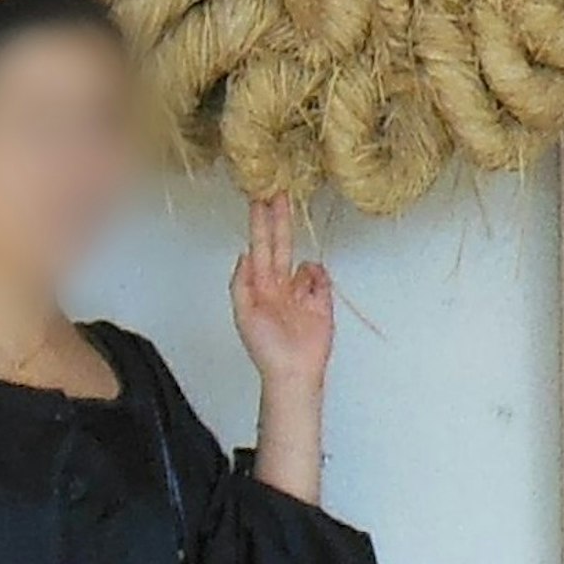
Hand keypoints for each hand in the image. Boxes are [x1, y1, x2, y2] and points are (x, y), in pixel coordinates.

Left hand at [231, 194, 336, 391]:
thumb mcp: (244, 314)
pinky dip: (317, 279)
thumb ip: (241, 282)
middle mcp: (280, 284)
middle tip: (279, 192)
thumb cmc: (265, 347)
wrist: (294, 371)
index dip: (259, 225)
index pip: (259, 248)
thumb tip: (243, 253)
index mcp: (260, 286)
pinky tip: (313, 293)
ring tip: (299, 297)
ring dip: (302, 270)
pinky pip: (321, 276)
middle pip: (280, 244)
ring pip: (303, 263)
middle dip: (279, 220)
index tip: (258, 200)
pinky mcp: (322, 299)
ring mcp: (301, 291)